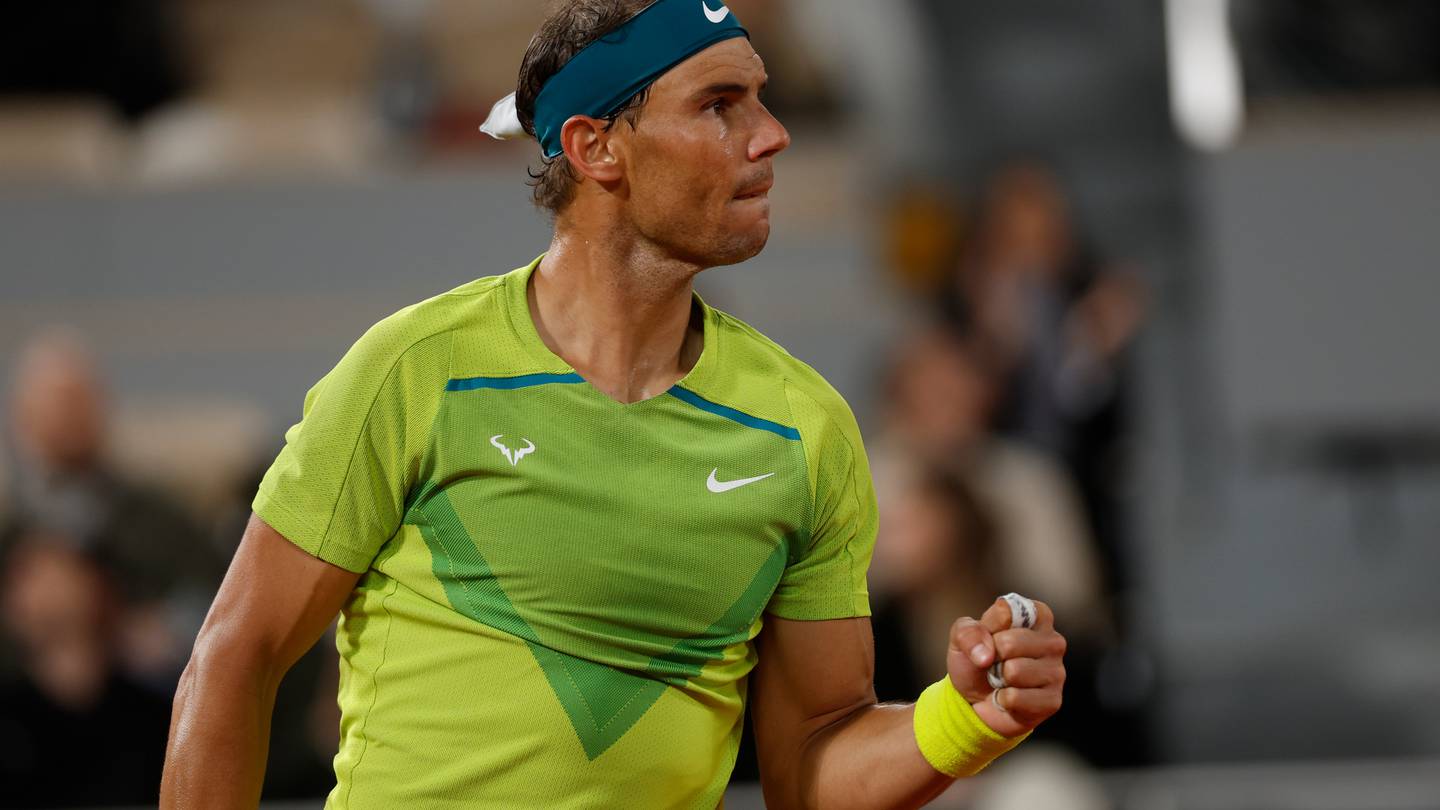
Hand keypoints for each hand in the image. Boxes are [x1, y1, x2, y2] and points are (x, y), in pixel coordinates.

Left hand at [944, 596, 1065, 737]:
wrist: (974, 699)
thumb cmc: (975, 660)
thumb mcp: (961, 638)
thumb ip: (968, 632)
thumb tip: (987, 655)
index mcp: (1037, 617)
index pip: (1010, 610)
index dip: (990, 626)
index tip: (990, 635)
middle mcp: (1053, 641)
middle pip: (1010, 643)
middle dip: (991, 656)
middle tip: (993, 663)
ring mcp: (1056, 672)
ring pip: (1014, 671)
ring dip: (997, 680)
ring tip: (1002, 680)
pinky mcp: (1052, 701)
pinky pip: (1015, 698)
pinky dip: (1002, 700)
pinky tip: (1007, 698)